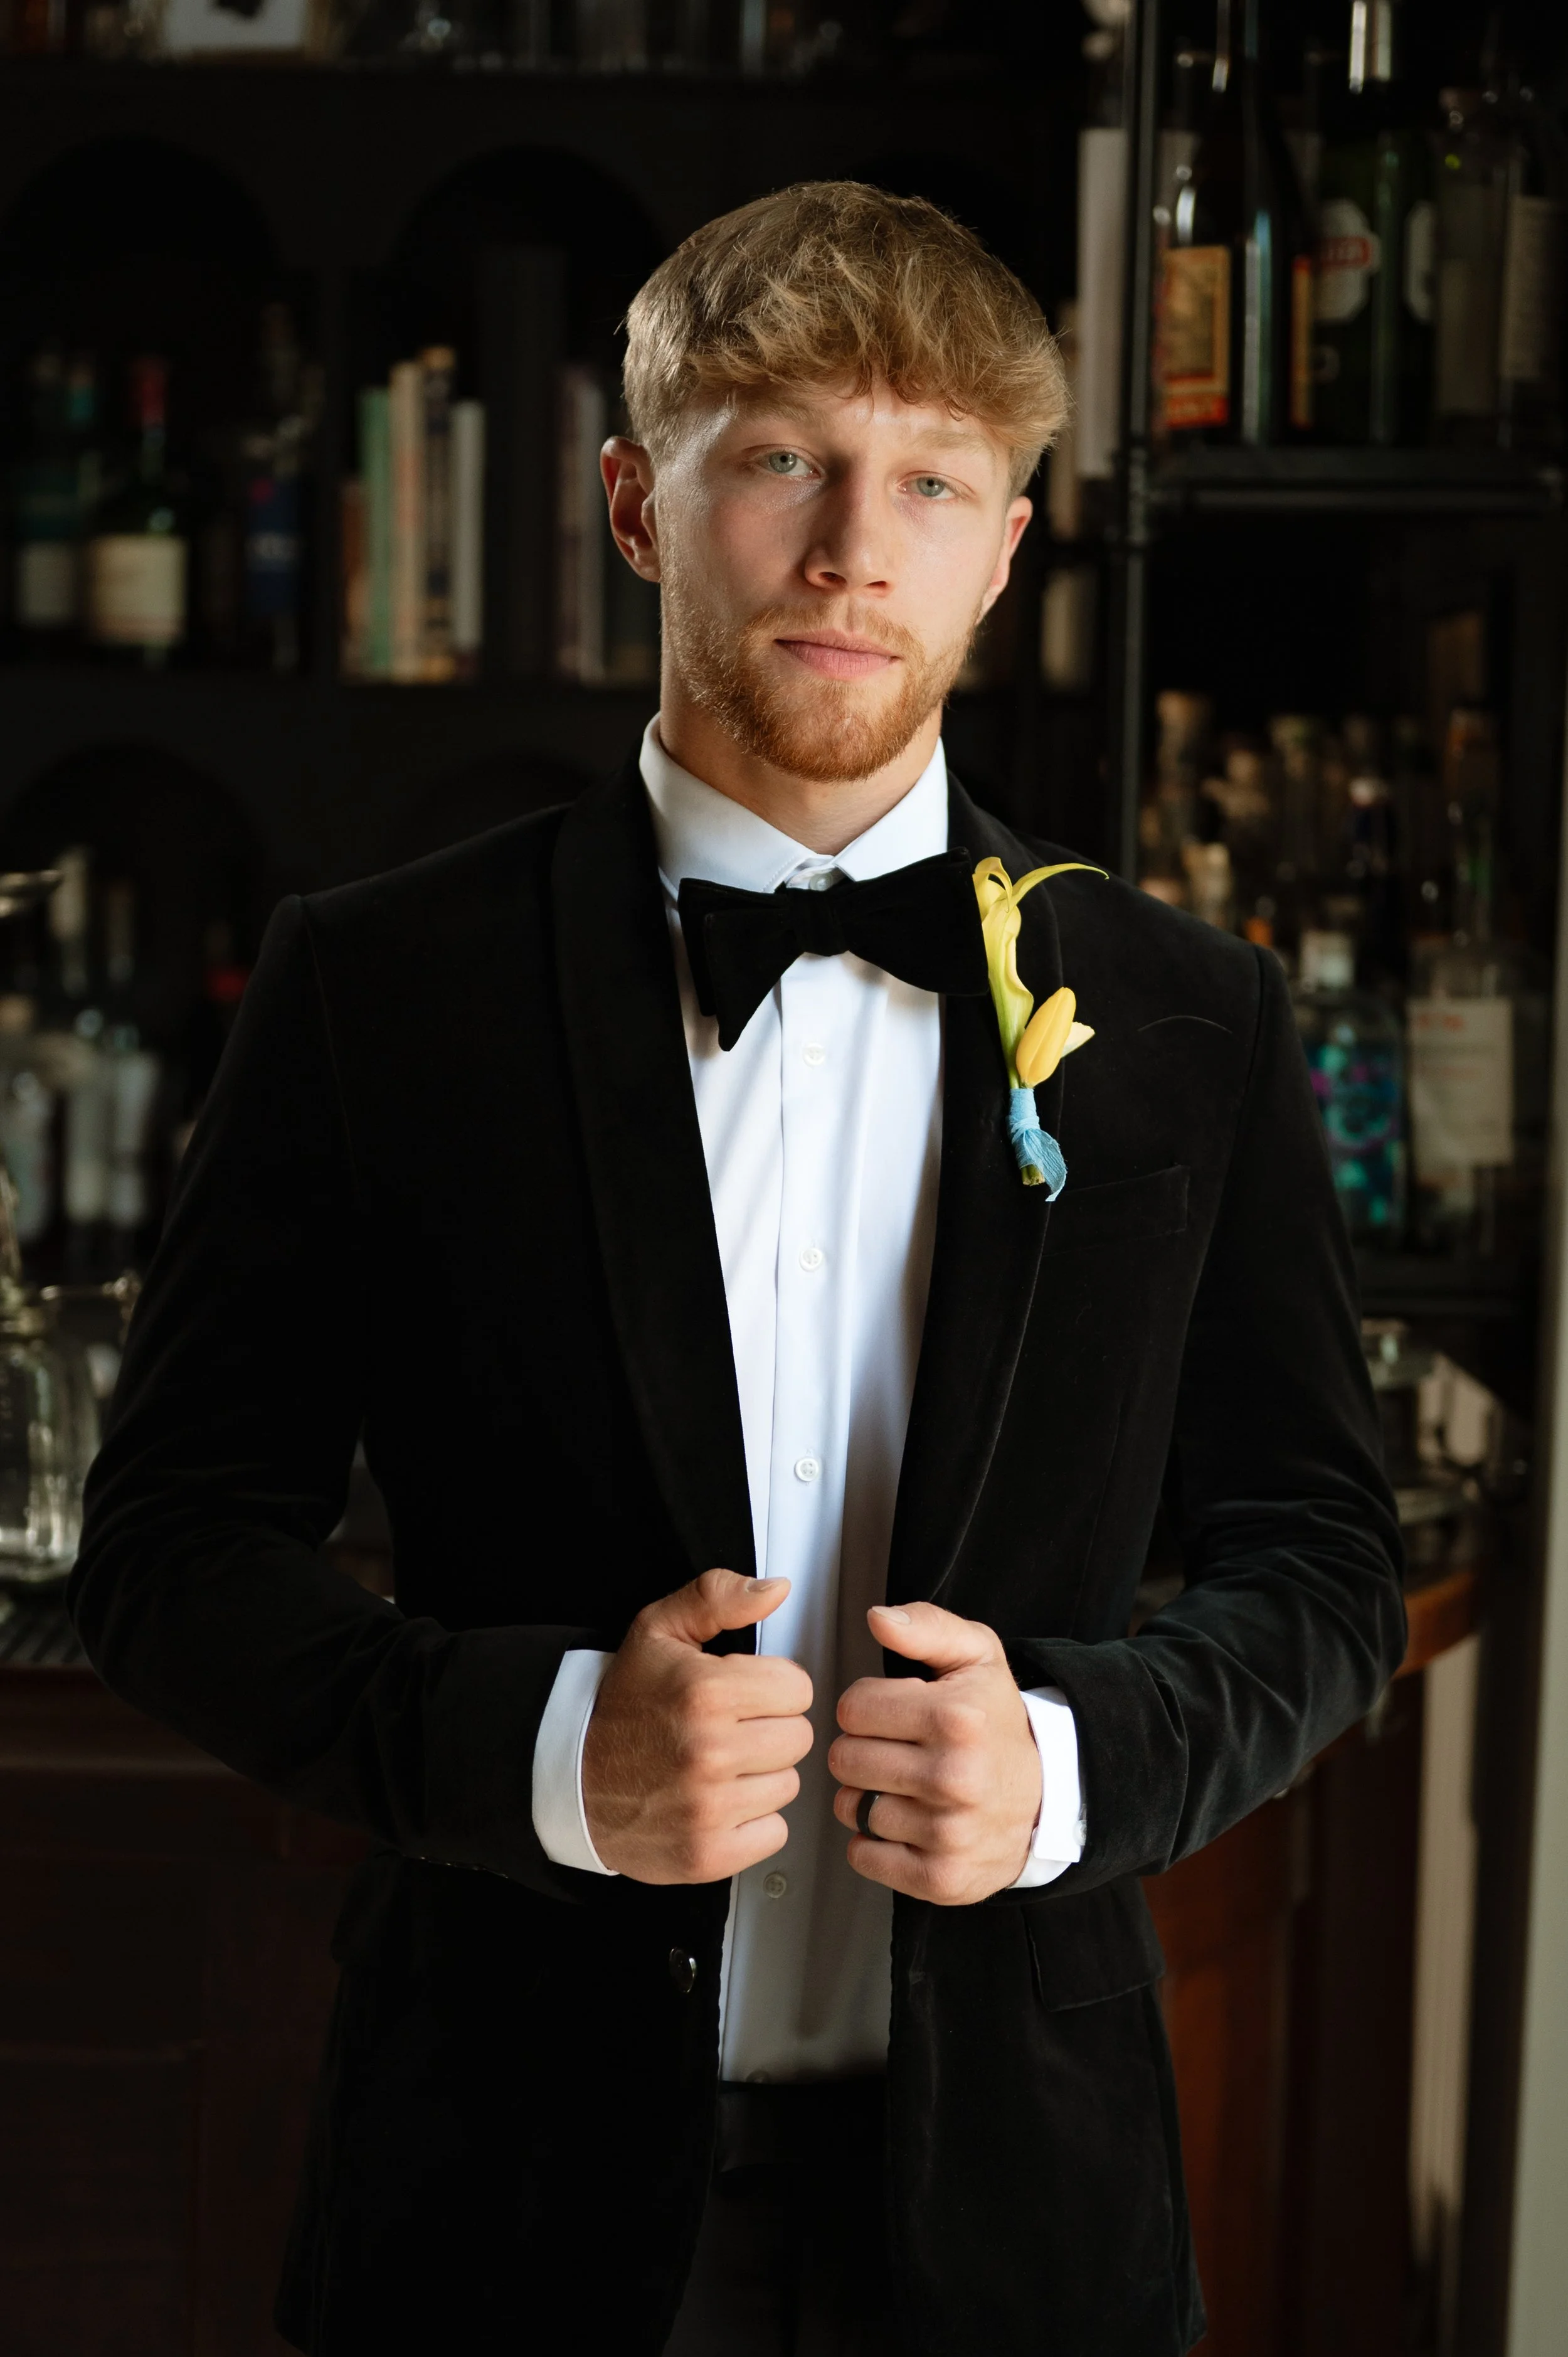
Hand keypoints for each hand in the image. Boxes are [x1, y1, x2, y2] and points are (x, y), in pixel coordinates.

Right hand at [583, 1568, 812, 1883]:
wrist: (570, 1778)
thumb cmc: (622, 1706)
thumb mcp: (659, 1630)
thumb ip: (718, 1597)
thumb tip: (775, 1589)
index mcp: (705, 1692)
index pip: (798, 1688)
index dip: (770, 1686)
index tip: (741, 1693)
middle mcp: (708, 1752)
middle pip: (798, 1737)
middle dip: (768, 1729)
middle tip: (728, 1729)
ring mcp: (708, 1809)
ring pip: (787, 1785)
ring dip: (760, 1775)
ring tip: (717, 1765)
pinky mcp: (707, 1854)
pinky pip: (773, 1832)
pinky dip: (751, 1821)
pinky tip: (718, 1802)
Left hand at [829, 1602, 1041, 1904]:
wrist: (1048, 1798)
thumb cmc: (997, 1725)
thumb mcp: (976, 1657)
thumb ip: (926, 1626)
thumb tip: (878, 1618)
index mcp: (957, 1718)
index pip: (852, 1708)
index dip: (867, 1707)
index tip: (894, 1713)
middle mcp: (954, 1777)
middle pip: (844, 1758)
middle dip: (863, 1750)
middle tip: (898, 1751)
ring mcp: (947, 1833)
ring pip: (850, 1807)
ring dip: (869, 1796)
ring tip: (906, 1787)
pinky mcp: (939, 1878)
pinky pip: (862, 1855)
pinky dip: (874, 1842)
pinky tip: (906, 1824)